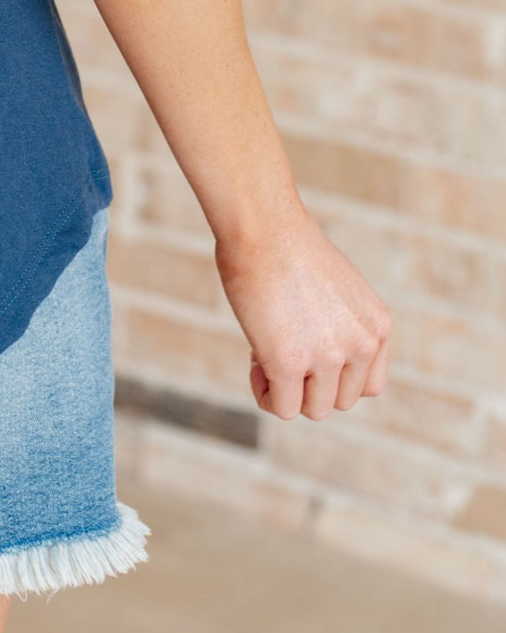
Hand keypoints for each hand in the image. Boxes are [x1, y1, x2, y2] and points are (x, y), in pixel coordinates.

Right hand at [216, 206, 390, 421]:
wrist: (263, 224)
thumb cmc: (287, 245)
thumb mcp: (336, 289)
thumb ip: (340, 327)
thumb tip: (314, 364)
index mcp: (377, 326)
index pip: (368, 385)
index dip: (334, 375)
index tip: (308, 349)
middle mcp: (361, 344)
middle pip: (340, 400)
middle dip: (310, 382)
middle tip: (281, 343)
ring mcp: (327, 356)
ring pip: (314, 409)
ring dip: (289, 390)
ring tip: (265, 352)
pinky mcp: (289, 362)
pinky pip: (283, 408)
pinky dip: (267, 395)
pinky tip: (254, 364)